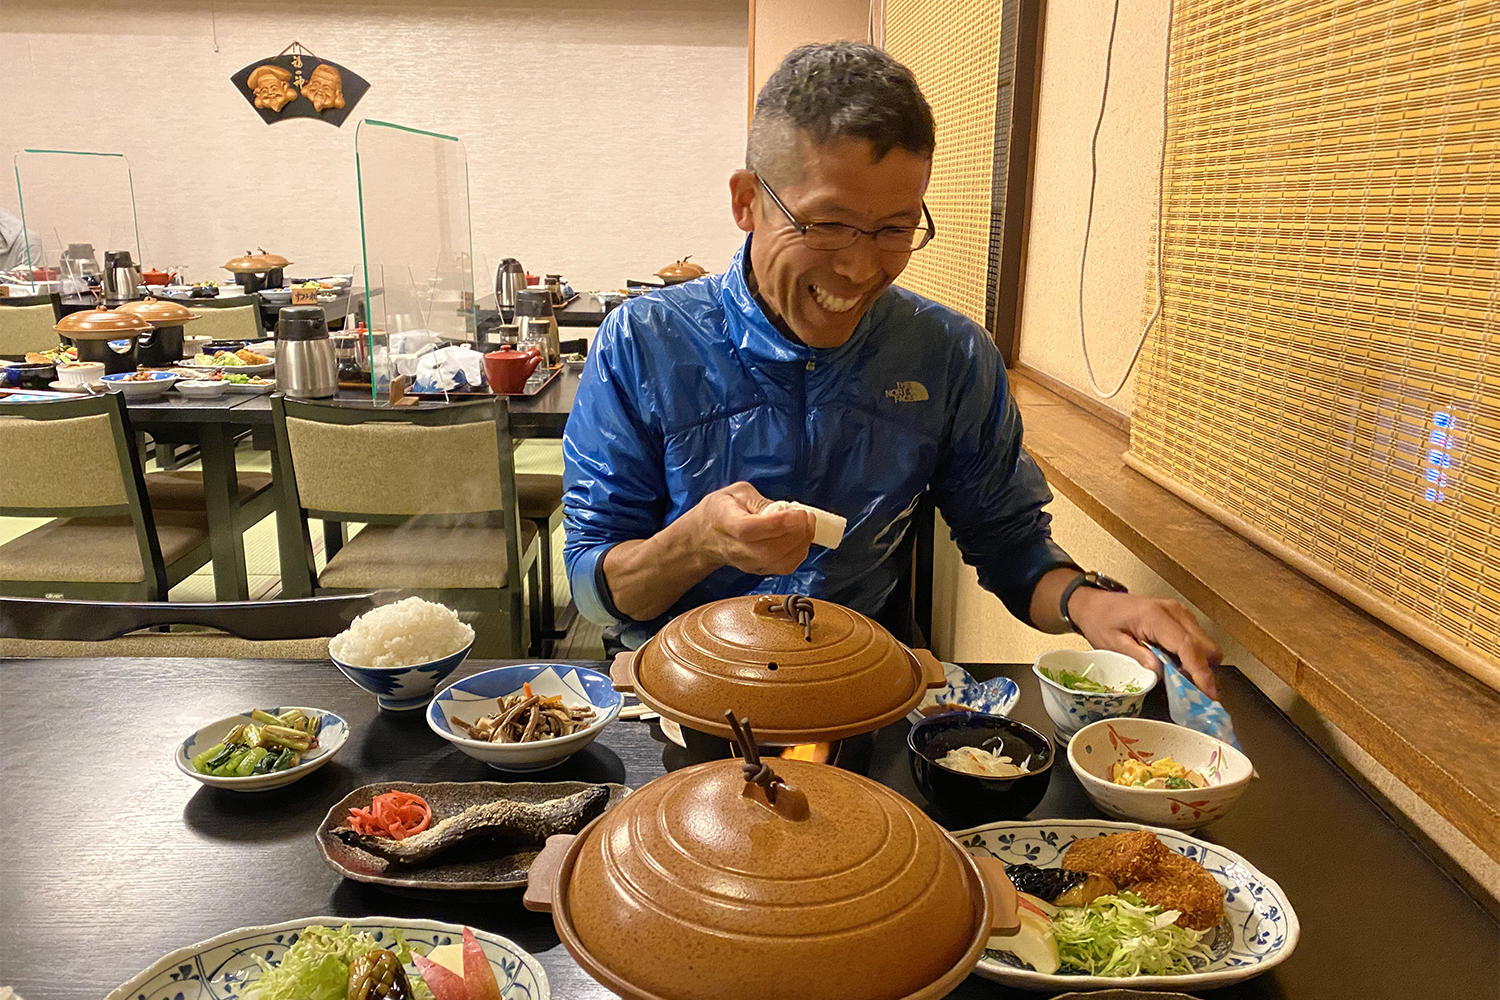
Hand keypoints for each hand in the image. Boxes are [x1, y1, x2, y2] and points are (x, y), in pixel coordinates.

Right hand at [689, 482, 814, 576]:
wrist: (704, 537)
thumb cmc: (720, 510)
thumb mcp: (737, 493)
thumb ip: (760, 501)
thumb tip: (783, 511)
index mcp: (726, 523)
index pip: (750, 530)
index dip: (778, 523)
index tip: (797, 512)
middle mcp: (737, 548)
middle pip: (769, 550)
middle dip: (797, 533)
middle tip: (806, 516)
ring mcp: (748, 563)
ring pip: (780, 563)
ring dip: (802, 544)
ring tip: (807, 525)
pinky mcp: (759, 570)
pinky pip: (784, 567)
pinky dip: (800, 553)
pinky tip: (802, 537)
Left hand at [1066, 589, 1222, 698]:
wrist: (1094, 603)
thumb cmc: (1101, 621)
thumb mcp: (1112, 643)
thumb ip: (1138, 656)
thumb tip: (1160, 673)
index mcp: (1156, 616)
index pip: (1187, 646)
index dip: (1200, 671)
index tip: (1208, 693)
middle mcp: (1174, 611)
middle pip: (1205, 646)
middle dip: (1203, 671)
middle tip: (1190, 691)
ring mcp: (1180, 613)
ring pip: (1205, 644)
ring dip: (1199, 664)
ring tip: (1179, 679)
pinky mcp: (1180, 617)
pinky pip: (1197, 640)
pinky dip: (1193, 656)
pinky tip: (1175, 666)